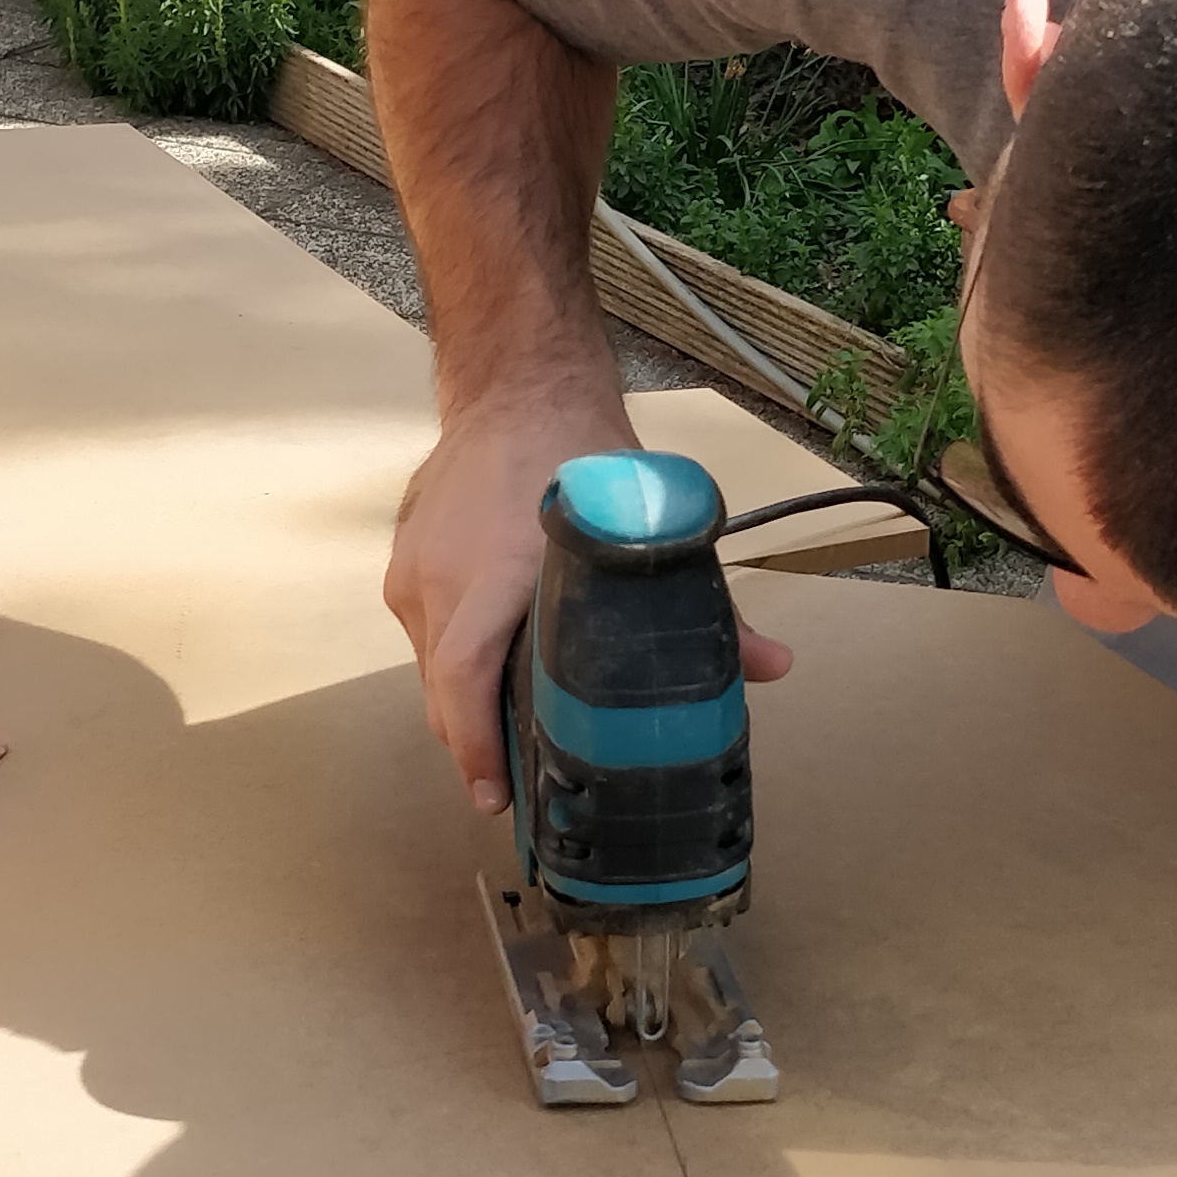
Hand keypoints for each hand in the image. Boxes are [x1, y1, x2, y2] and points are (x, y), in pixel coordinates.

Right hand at [384, 393, 793, 804]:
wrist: (515, 380)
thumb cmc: (580, 452)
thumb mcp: (651, 525)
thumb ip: (709, 602)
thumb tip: (774, 665)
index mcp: (494, 574)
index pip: (463, 678)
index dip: (475, 746)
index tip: (494, 795)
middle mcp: (438, 578)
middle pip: (443, 689)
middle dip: (475, 744)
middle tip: (515, 787)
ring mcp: (410, 568)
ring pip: (430, 662)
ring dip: (465, 701)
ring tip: (508, 732)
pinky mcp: (401, 558)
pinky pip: (424, 629)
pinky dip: (454, 659)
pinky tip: (491, 667)